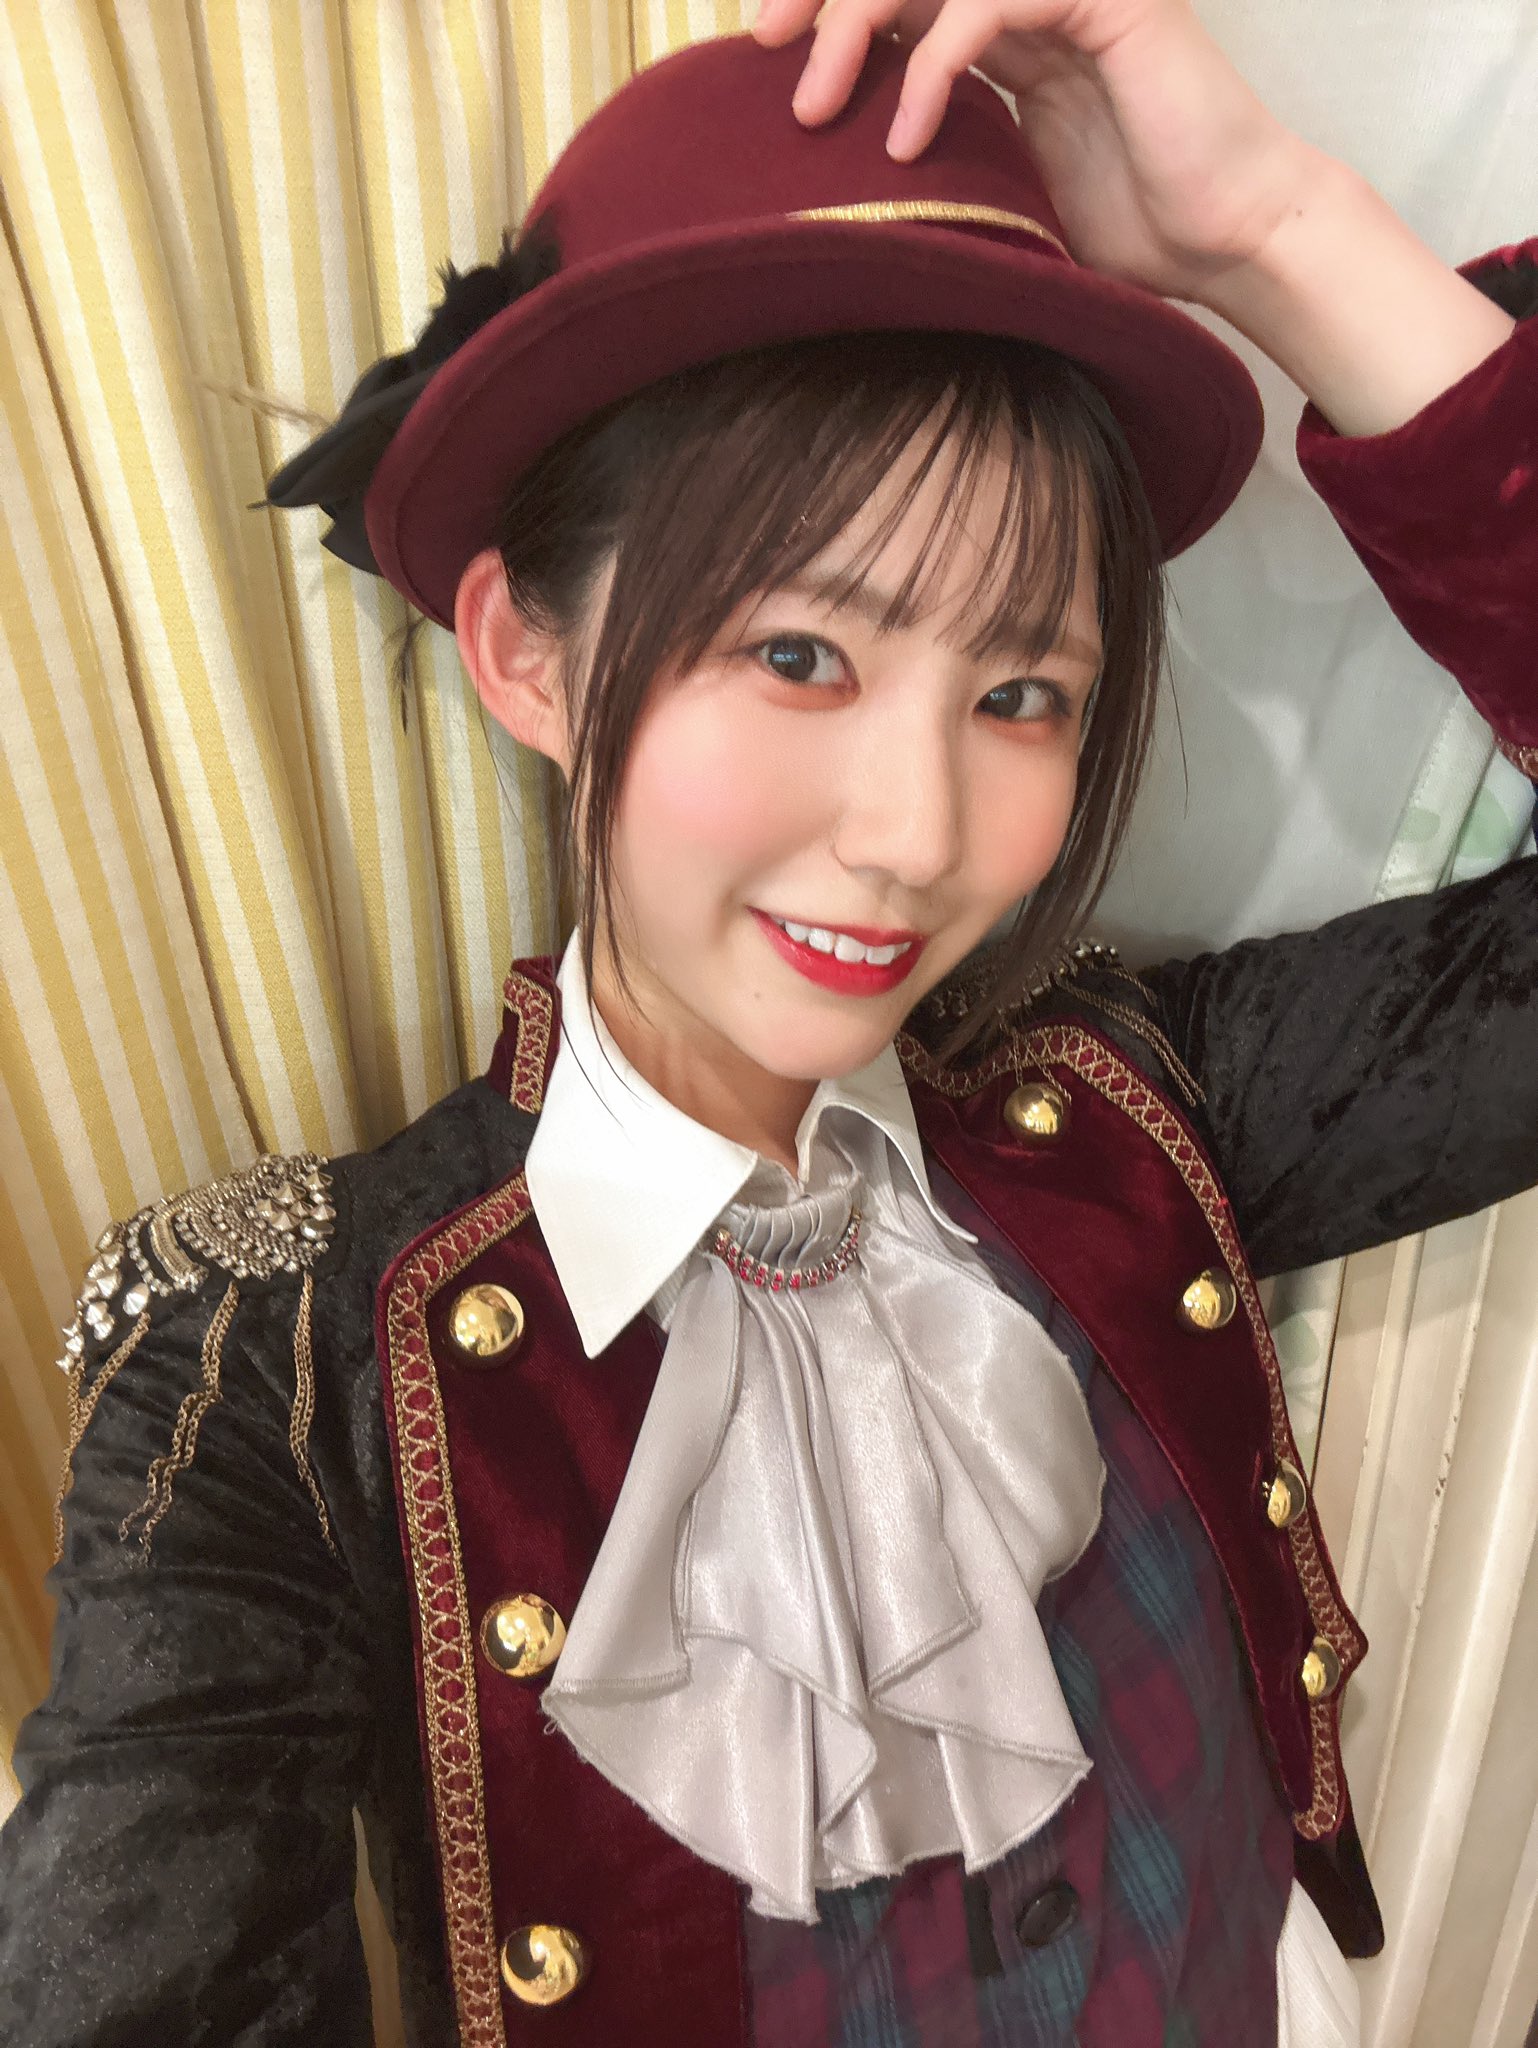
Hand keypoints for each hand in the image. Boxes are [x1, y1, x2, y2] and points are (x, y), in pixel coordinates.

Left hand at [753, 0, 1329, 309]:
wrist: (1232, 246)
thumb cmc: (1134, 243)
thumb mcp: (1006, 207)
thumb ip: (939, 179)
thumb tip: (834, 217)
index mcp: (1011, 34)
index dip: (833, 4)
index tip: (766, 52)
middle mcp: (1035, 0)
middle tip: (762, 47)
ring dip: (858, 23)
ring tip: (812, 105)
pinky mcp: (1108, 3)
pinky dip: (933, 62)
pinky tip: (904, 136)